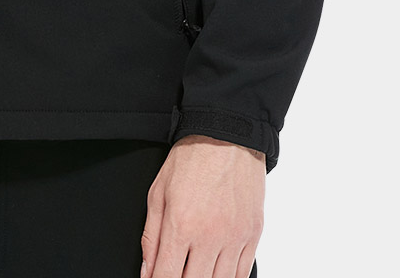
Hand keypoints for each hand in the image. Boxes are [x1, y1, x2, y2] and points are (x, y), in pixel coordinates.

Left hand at [141, 134, 264, 276]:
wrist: (227, 135)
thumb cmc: (191, 159)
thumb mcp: (158, 192)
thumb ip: (151, 236)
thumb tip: (147, 271)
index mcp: (181, 224)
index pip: (167, 277)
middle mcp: (209, 235)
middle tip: (176, 272)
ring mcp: (234, 237)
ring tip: (195, 270)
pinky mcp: (253, 234)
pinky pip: (242, 273)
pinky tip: (217, 273)